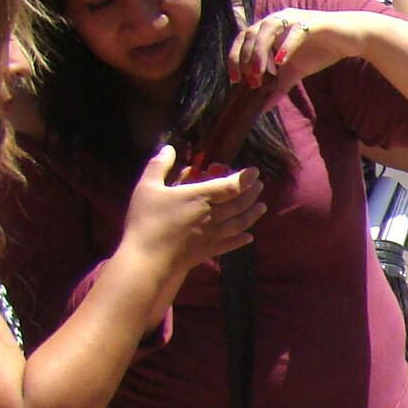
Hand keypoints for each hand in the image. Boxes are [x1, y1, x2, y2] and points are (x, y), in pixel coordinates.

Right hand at [118, 143, 263, 282]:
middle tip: (260, 185)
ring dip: (253, 214)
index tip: (255, 171)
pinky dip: (242, 240)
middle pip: (240, 204)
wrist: (147, 259)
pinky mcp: (208, 252)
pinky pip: (231, 244)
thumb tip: (169, 148)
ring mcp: (213, 236)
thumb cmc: (145, 220)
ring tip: (262, 207)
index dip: (245, 178)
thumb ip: (159, 165)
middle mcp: (212, 216)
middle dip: (252, 193)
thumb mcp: (147, 187)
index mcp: (200, 197)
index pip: (231, 186)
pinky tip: (249, 237)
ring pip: (240, 224)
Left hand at [228, 7, 366, 94]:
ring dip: (260, 51)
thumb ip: (278, 87)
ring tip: (258, 73)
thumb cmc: (321, 50)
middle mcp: (279, 19)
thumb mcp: (295, 72)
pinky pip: (295, 32)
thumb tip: (263, 107)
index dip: (235, 57)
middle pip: (252, 32)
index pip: (244, 38)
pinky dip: (285, 46)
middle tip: (250, 81)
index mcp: (271, 29)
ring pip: (269, 29)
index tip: (234, 80)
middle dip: (246, 57)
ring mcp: (295, 19)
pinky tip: (280, 62)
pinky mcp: (313, 23)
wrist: (351, 39)